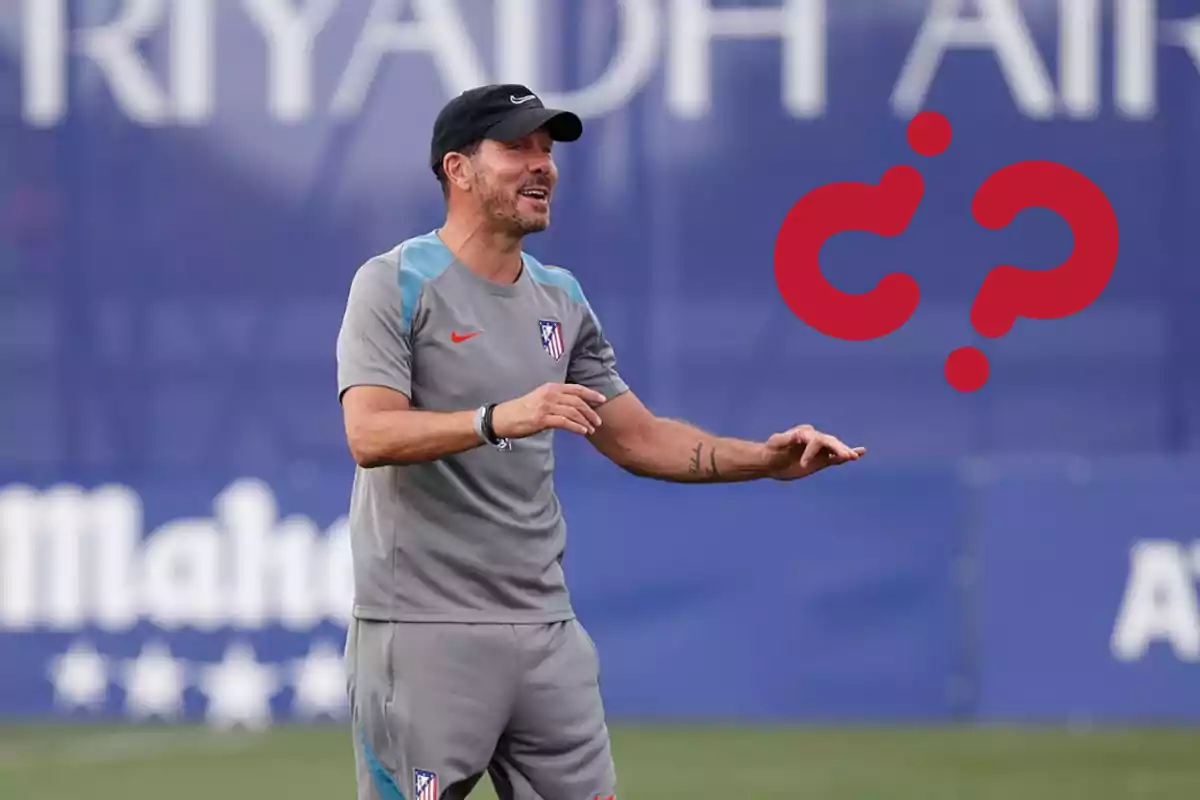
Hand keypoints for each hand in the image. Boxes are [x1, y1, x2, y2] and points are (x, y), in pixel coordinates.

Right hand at [492, 382, 606, 438]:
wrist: (503, 418)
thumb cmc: (522, 410)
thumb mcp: (540, 398)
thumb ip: (556, 400)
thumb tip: (573, 407)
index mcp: (551, 388)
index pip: (576, 389)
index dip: (591, 394)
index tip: (602, 399)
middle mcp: (550, 394)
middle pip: (577, 401)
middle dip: (590, 412)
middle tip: (598, 421)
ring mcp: (546, 406)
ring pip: (573, 412)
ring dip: (585, 421)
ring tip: (591, 429)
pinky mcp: (542, 419)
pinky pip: (565, 422)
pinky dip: (576, 427)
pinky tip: (582, 432)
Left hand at [762, 424, 865, 480]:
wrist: (770, 461)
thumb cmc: (770, 451)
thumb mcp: (774, 444)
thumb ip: (785, 439)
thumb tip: (798, 434)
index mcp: (804, 433)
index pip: (814, 440)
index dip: (811, 451)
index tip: (802, 464)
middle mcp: (814, 439)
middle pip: (830, 442)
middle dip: (838, 448)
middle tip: (847, 456)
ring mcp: (819, 449)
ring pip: (835, 448)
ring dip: (845, 451)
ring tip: (856, 456)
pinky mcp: (821, 460)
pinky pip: (836, 457)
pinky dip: (846, 455)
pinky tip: (860, 454)